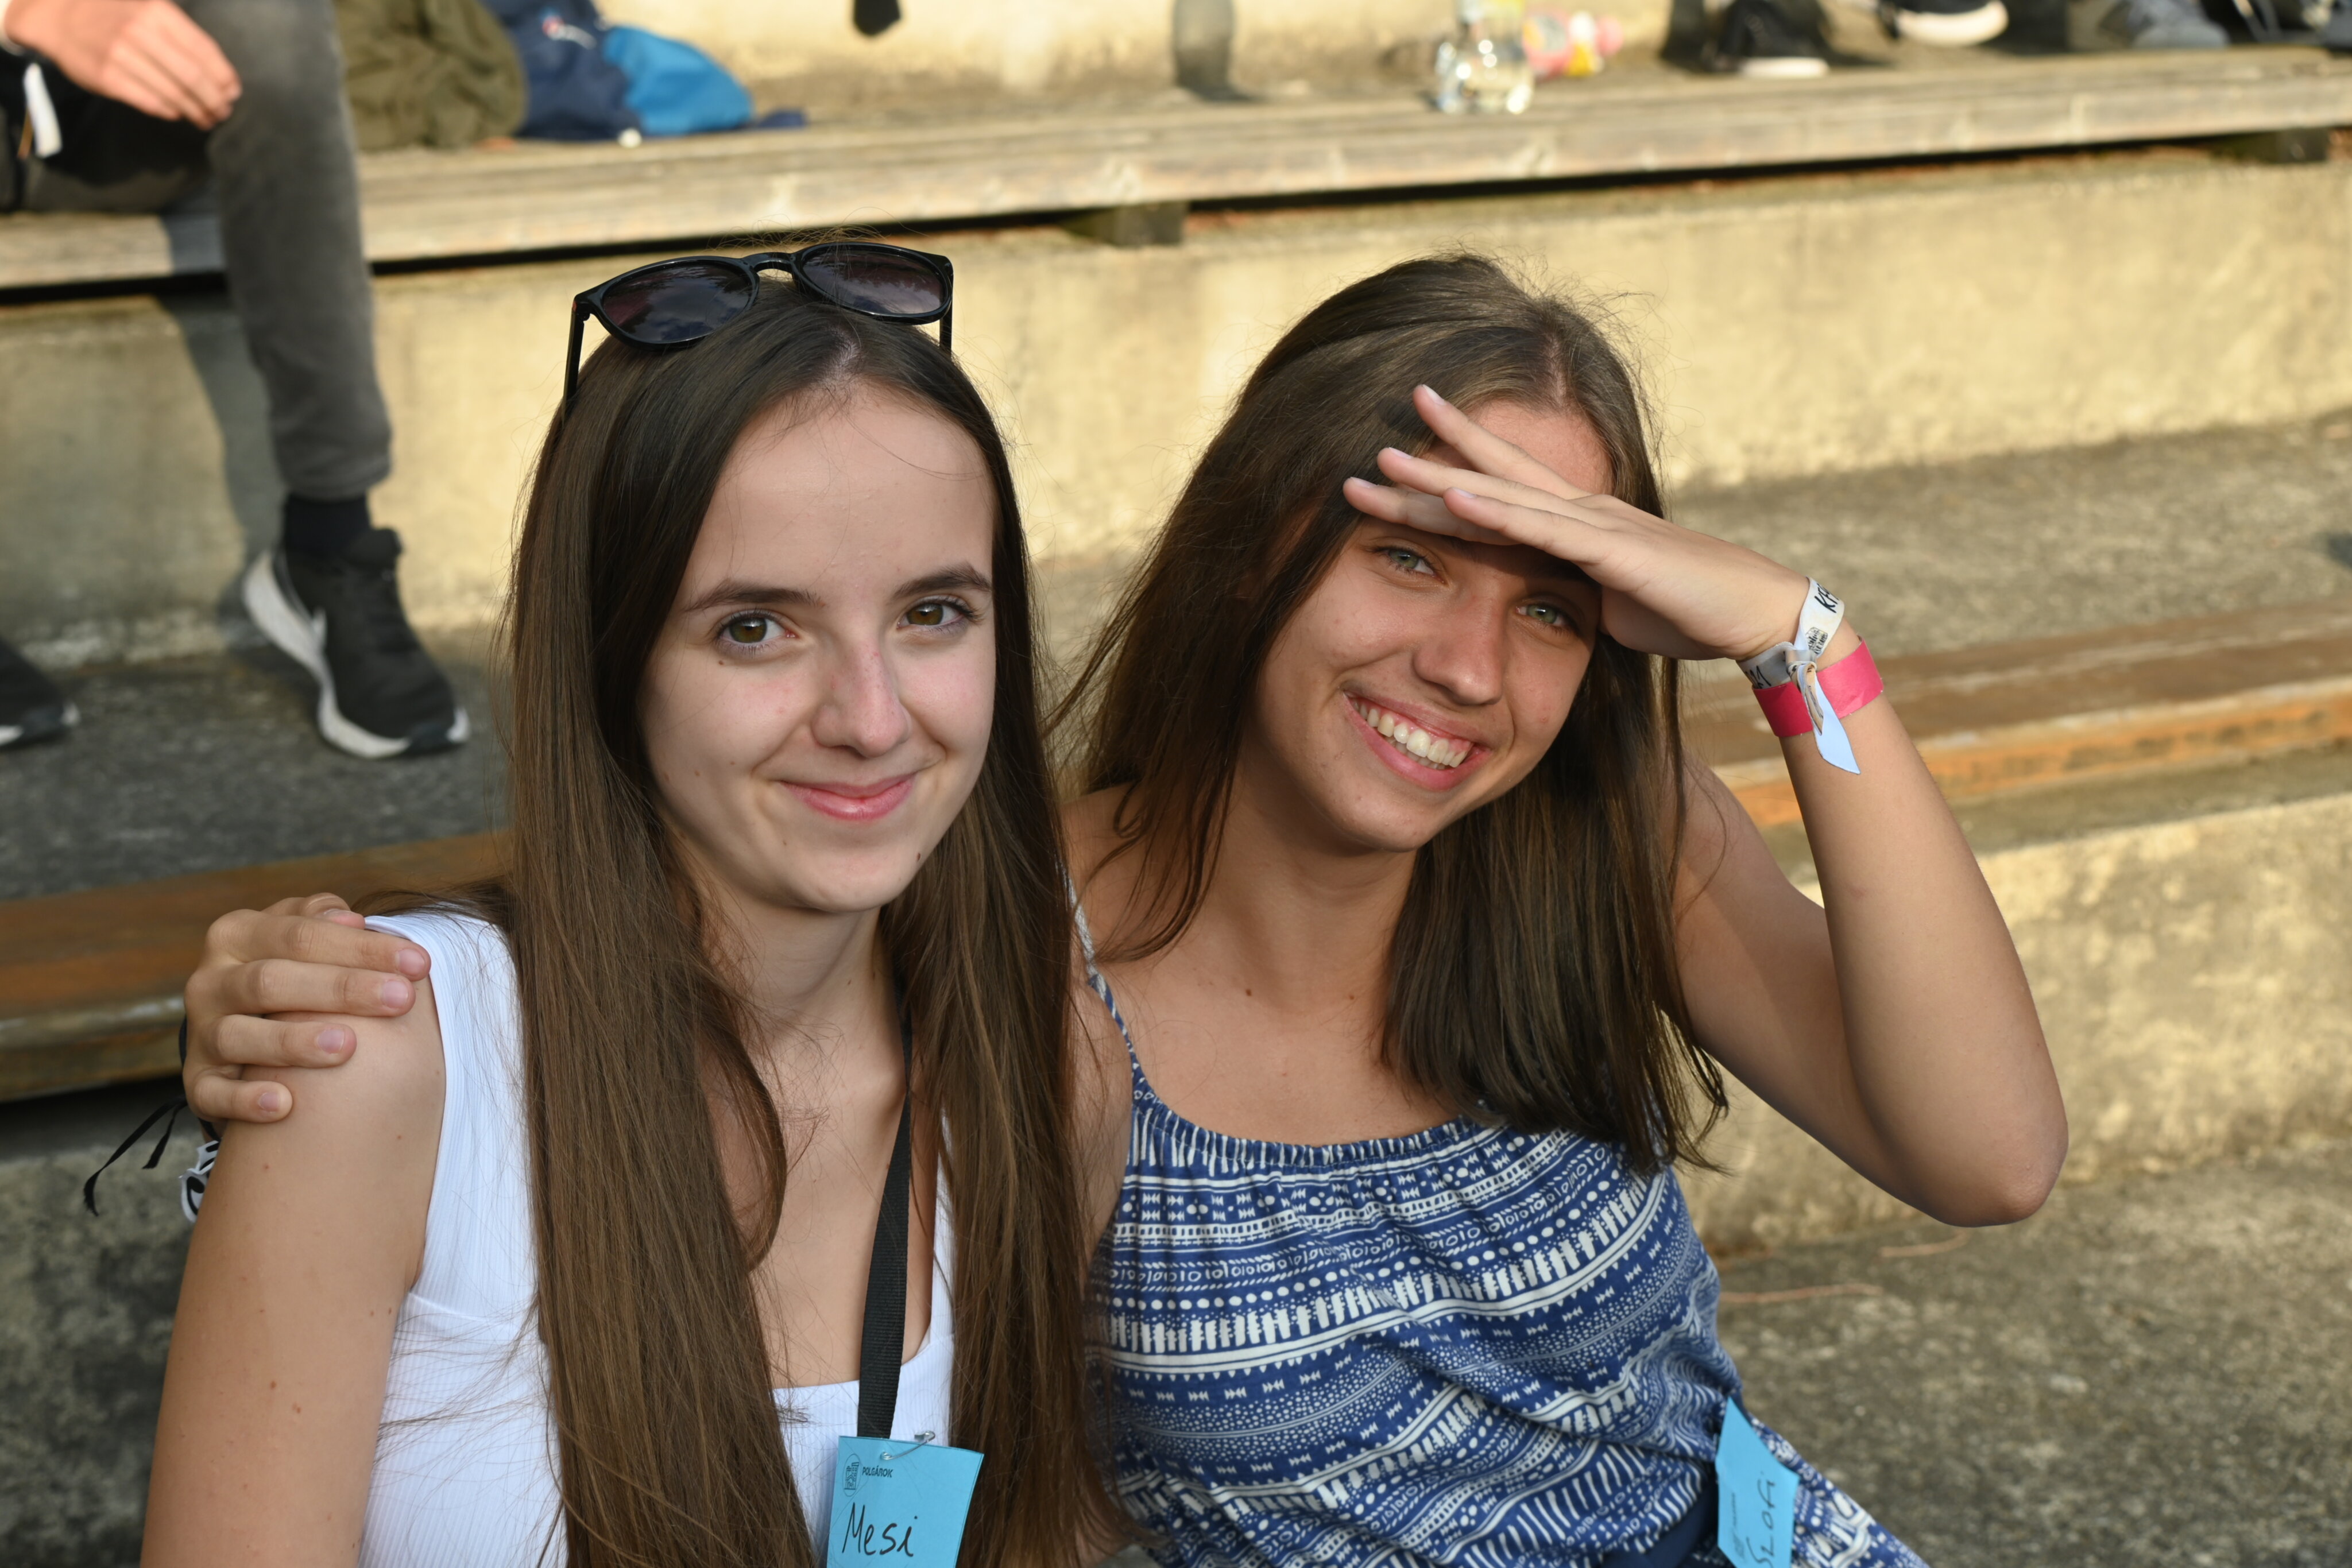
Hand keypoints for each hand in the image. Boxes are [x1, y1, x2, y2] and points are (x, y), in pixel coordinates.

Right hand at [6, 0, 241, 127]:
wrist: (57, 14)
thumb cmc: (111, 13)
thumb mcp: (147, 8)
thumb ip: (179, 35)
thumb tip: (219, 75)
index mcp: (157, 12)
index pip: (204, 50)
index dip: (224, 76)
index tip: (233, 92)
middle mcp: (140, 32)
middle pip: (193, 77)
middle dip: (214, 100)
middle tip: (223, 112)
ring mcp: (122, 56)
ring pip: (174, 93)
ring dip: (196, 111)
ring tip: (207, 119)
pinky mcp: (107, 78)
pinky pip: (150, 102)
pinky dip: (170, 111)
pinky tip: (178, 113)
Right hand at [183, 894, 429, 1123]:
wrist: (239, 1033)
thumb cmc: (294, 975)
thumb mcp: (303, 940)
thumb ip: (325, 924)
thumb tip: (352, 918)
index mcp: (238, 935)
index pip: (302, 935)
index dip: (361, 947)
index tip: (420, 962)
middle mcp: (211, 981)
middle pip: (271, 981)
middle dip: (341, 989)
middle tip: (401, 999)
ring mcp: (201, 1034)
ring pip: (238, 1035)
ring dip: (293, 1041)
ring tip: (347, 1046)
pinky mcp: (197, 1083)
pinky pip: (212, 1093)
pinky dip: (245, 1101)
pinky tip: (285, 1104)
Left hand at [1341, 385, 1815, 664]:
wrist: (1757, 615)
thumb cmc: (1690, 610)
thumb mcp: (1613, 603)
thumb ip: (1574, 590)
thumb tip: (1544, 599)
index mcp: (1580, 524)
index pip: (1502, 489)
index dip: (1451, 468)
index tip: (1401, 454)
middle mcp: (1581, 511)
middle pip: (1489, 479)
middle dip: (1429, 460)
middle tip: (1373, 439)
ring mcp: (1595, 525)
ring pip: (1502, 495)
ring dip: (1441, 477)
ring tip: (1385, 458)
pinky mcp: (1613, 550)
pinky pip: (1542, 529)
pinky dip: (1496, 513)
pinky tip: (1455, 498)